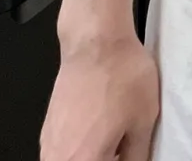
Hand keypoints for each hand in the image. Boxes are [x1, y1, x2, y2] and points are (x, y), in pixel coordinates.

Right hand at [41, 36, 159, 160]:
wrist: (95, 42)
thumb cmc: (121, 78)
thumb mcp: (143, 122)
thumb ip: (136, 156)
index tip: (129, 154)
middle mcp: (59, 158)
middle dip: (106, 159)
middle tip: (123, 149)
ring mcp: (49, 145)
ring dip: (92, 157)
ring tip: (113, 143)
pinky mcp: (47, 130)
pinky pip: (62, 154)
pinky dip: (79, 152)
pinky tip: (98, 136)